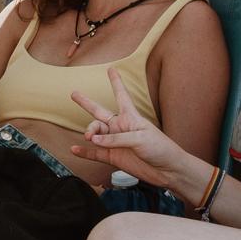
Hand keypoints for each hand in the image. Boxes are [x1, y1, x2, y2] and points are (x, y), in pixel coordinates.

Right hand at [69, 67, 194, 192]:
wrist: (167, 170)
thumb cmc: (160, 148)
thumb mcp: (140, 138)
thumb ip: (115, 138)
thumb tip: (93, 139)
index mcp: (130, 117)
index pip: (121, 95)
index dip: (116, 82)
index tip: (111, 69)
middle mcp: (120, 127)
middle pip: (98, 113)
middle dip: (86, 102)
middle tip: (73, 93)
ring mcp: (115, 143)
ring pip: (95, 133)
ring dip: (89, 133)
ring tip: (89, 137)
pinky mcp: (113, 157)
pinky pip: (94, 153)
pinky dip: (84, 152)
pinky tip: (74, 150)